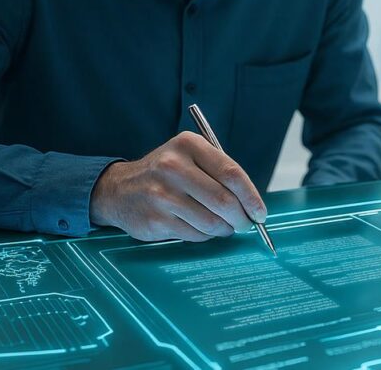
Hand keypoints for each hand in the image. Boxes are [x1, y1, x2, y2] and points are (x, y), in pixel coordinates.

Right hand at [89, 131, 267, 241]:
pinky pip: (195, 234)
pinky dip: (206, 235)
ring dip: (225, 229)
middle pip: (223, 200)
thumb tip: (253, 205)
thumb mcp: (190, 157)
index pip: (231, 173)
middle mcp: (173, 167)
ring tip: (225, 226)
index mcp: (188, 145)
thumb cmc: (167, 174)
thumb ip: (221, 172)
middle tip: (247, 224)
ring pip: (211, 222)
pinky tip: (202, 228)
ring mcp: (161, 195)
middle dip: (242, 217)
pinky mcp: (155, 220)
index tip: (261, 212)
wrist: (119, 190)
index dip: (252, 196)